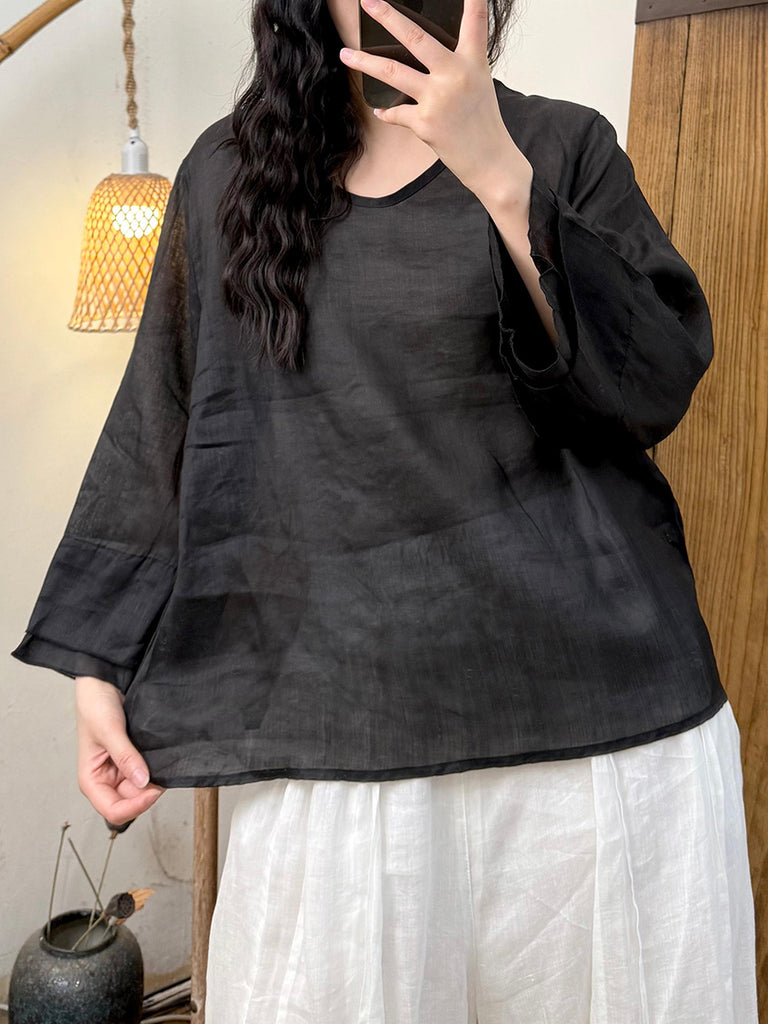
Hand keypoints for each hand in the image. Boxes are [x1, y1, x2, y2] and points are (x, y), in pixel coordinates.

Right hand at [75, 676, 165, 827]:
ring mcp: (121, 769)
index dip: (135, 807)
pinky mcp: (133, 758)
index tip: (154, 791)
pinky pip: (147, 773)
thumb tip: (143, 782)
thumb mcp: (109, 731)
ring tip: (163, 765)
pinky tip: (163, 760)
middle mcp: (106, 779)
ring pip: (142, 789)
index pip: (114, 811)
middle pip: (132, 802)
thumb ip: (126, 757)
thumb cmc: (94, 704)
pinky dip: (157, 770)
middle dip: (148, 793)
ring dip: (154, 782)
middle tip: (164, 774)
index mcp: (92, 780)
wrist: (105, 681)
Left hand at [339, 0, 531, 203]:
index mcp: (472, 62)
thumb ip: (456, 64)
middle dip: (388, 17)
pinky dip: (387, 111)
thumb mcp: (478, 84)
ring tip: (345, 54)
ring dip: (364, 63)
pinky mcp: (424, 123)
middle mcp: (454, 75)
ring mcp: (438, 99)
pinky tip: (380, 109)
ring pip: (392, 73)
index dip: (472, 0)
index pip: (473, 21)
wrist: (490, 161)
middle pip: (415, 38)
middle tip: (368, 2)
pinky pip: (396, 113)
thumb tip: (420, 53)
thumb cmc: (482, 122)